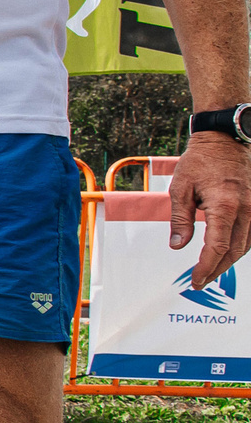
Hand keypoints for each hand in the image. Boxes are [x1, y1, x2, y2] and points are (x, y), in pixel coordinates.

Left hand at [170, 131, 250, 287]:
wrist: (225, 141)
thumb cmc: (201, 162)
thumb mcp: (181, 188)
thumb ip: (180, 219)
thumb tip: (178, 245)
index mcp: (224, 205)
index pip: (218, 246)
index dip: (207, 266)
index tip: (196, 278)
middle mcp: (246, 209)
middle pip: (234, 251)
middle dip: (217, 269)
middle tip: (200, 280)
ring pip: (246, 245)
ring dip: (229, 261)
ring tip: (210, 271)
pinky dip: (239, 248)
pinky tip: (226, 254)